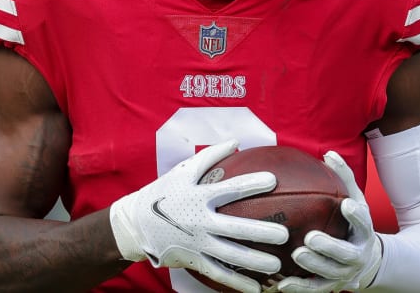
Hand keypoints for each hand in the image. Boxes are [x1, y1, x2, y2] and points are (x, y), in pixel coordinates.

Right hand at [110, 140, 288, 292]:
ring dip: (254, 261)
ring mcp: (197, 243)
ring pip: (230, 255)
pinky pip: (219, 273)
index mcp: (198, 197)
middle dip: (259, 232)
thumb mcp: (182, 171)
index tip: (273, 180)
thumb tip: (236, 141)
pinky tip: (256, 287)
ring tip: (277, 264)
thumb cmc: (164, 193)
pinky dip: (237, 282)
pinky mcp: (194, 260)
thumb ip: (210, 156)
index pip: (229, 189)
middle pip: (234, 228)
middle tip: (284, 234)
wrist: (135, 224)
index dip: (250, 184)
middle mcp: (199, 222)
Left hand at [278, 151, 382, 291]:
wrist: (366, 260)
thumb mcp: (355, 201)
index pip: (364, 223)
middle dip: (330, 247)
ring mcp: (344, 274)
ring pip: (329, 273)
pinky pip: (314, 289)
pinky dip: (299, 287)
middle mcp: (357, 256)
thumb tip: (329, 152)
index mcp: (364, 233)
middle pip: (345, 254)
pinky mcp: (330, 287)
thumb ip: (344, 179)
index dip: (356, 216)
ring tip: (297, 254)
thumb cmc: (354, 224)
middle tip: (311, 237)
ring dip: (313, 265)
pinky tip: (281, 284)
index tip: (346, 205)